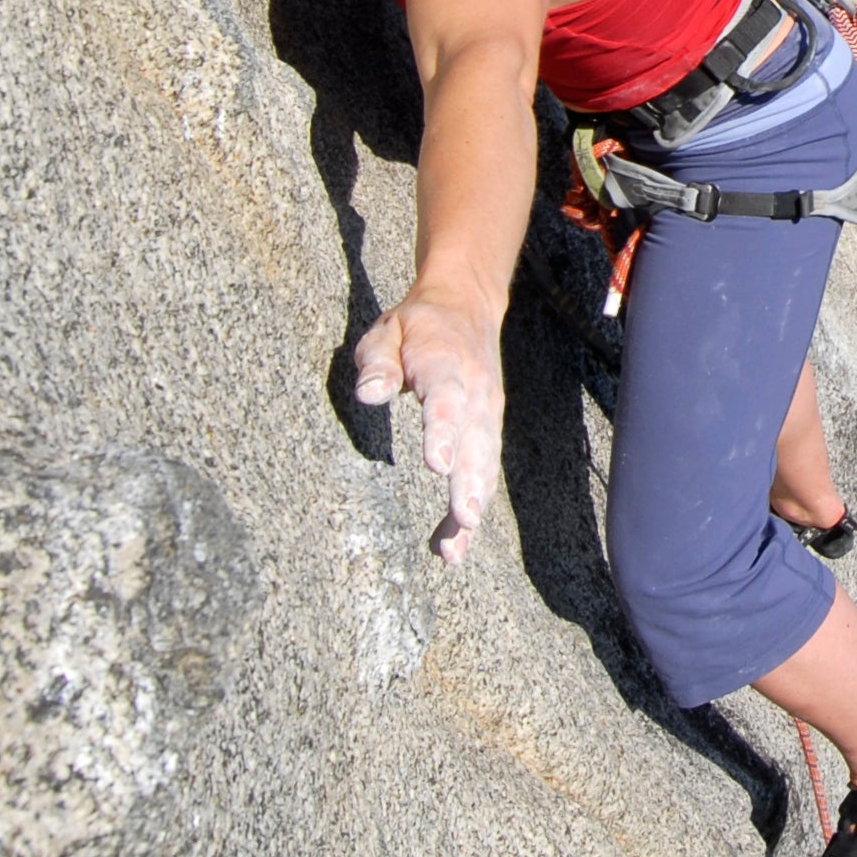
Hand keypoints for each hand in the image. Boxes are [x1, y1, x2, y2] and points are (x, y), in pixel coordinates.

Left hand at [355, 292, 505, 562]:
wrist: (467, 305)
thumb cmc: (418, 325)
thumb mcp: (387, 331)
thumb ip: (378, 363)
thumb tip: (368, 394)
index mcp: (447, 365)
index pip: (446, 401)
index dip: (444, 432)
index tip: (438, 464)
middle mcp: (475, 393)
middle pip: (476, 441)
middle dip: (470, 483)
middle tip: (464, 521)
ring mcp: (487, 413)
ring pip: (484, 463)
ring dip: (472, 506)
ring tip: (454, 551)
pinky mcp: (488, 428)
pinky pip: (483, 469)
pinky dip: (471, 506)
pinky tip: (453, 542)